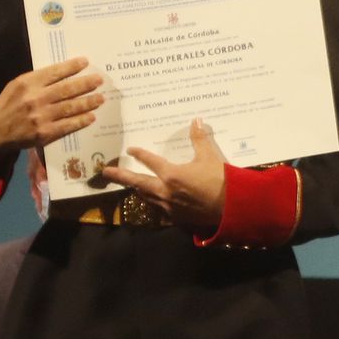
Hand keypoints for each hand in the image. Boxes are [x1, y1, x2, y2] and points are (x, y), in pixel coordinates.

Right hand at [0, 57, 103, 150]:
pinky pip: (68, 125)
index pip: (54, 72)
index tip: (85, 62)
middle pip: (66, 89)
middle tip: (99, 80)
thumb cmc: (6, 105)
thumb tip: (63, 74)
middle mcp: (35, 98)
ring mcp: (41, 117)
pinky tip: (91, 116)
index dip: (71, 67)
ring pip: (70, 107)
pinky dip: (81, 120)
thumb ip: (37, 81)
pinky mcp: (44, 133)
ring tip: (101, 98)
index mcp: (27, 83)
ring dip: (88, 102)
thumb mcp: (16, 86)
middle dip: (86, 84)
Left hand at [102, 118, 227, 228]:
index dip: (140, 154)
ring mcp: (168, 206)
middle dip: (120, 176)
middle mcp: (165, 191)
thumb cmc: (221, 180)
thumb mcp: (209, 157)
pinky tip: (152, 201)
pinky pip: (158, 209)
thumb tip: (196, 121)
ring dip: (136, 189)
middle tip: (106, 173)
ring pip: (145, 196)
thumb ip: (199, 139)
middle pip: (137, 182)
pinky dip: (152, 202)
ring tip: (129, 185)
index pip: (150, 161)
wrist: (232, 207)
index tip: (130, 150)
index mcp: (171, 174)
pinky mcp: (176, 217)